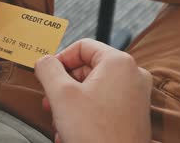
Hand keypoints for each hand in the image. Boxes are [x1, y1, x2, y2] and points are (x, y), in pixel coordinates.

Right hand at [34, 38, 152, 142]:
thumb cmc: (96, 134)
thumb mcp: (61, 94)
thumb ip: (47, 69)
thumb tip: (43, 60)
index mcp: (118, 63)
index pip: (82, 46)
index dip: (59, 59)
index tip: (47, 75)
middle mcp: (132, 75)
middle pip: (87, 67)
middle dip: (63, 86)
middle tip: (49, 101)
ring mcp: (135, 95)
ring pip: (92, 88)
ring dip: (70, 103)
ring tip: (59, 122)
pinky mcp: (133, 114)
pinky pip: (103, 104)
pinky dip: (84, 113)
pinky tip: (71, 131)